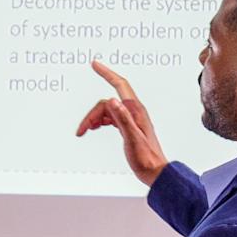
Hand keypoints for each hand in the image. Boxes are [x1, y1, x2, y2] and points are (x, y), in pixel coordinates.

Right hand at [77, 61, 169, 186]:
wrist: (155, 172)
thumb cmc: (146, 158)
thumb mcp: (132, 138)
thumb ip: (122, 119)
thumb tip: (112, 100)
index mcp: (136, 110)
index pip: (120, 85)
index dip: (106, 73)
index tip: (94, 64)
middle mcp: (134, 111)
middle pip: (107, 103)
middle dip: (92, 114)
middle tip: (81, 131)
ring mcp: (131, 118)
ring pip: (107, 111)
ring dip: (94, 119)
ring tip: (85, 131)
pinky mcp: (128, 126)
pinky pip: (110, 117)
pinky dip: (100, 121)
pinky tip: (95, 128)